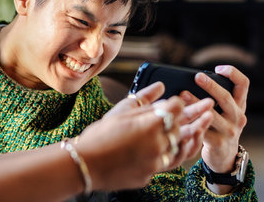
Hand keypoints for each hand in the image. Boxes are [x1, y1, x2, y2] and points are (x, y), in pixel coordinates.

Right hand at [72, 86, 186, 190]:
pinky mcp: (149, 176)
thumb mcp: (121, 111)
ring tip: (148, 137)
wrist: (86, 164)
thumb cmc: (100, 134)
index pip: (177, 108)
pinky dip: (156, 156)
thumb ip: (145, 98)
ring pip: (173, 148)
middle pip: (177, 128)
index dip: (174, 104)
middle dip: (171, 122)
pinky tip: (142, 152)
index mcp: (151, 124)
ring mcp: (155, 163)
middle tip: (155, 121)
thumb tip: (161, 86)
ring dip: (166, 140)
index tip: (169, 104)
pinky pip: (160, 164)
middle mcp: (157, 144)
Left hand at [181, 65, 248, 189]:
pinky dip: (191, 122)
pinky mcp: (218, 143)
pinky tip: (179, 116)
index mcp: (239, 106)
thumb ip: (217, 99)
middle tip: (197, 76)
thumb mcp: (225, 113)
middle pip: (226, 97)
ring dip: (196, 103)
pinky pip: (203, 130)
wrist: (225, 157)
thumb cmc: (220, 128)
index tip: (218, 68)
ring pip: (212, 114)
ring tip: (183, 94)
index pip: (243, 84)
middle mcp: (238, 117)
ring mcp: (230, 131)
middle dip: (211, 86)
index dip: (233, 73)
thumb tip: (195, 79)